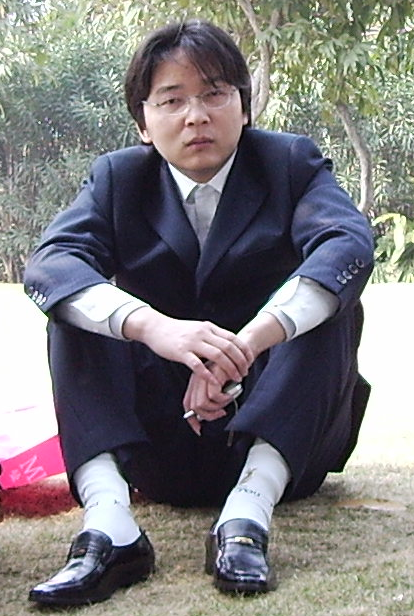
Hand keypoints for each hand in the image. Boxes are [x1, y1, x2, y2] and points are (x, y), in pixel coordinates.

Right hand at [123, 307, 253, 385]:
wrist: (155, 327)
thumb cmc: (177, 331)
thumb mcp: (198, 329)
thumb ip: (212, 336)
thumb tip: (227, 346)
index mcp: (209, 328)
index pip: (233, 338)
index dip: (244, 350)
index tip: (250, 361)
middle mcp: (203, 333)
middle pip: (229, 348)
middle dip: (240, 362)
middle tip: (244, 373)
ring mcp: (192, 342)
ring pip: (217, 356)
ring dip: (229, 368)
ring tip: (235, 378)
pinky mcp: (181, 352)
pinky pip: (198, 365)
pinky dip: (208, 374)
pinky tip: (215, 382)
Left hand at [183, 363, 237, 434]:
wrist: (242, 351)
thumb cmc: (233, 370)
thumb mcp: (220, 385)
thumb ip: (212, 398)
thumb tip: (210, 416)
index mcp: (196, 383)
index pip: (187, 405)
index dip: (192, 419)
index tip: (199, 430)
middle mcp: (197, 380)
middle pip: (194, 407)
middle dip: (209, 416)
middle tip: (222, 412)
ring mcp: (203, 376)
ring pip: (202, 403)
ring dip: (217, 407)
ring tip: (228, 400)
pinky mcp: (212, 374)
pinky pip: (214, 395)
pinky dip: (224, 399)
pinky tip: (232, 393)